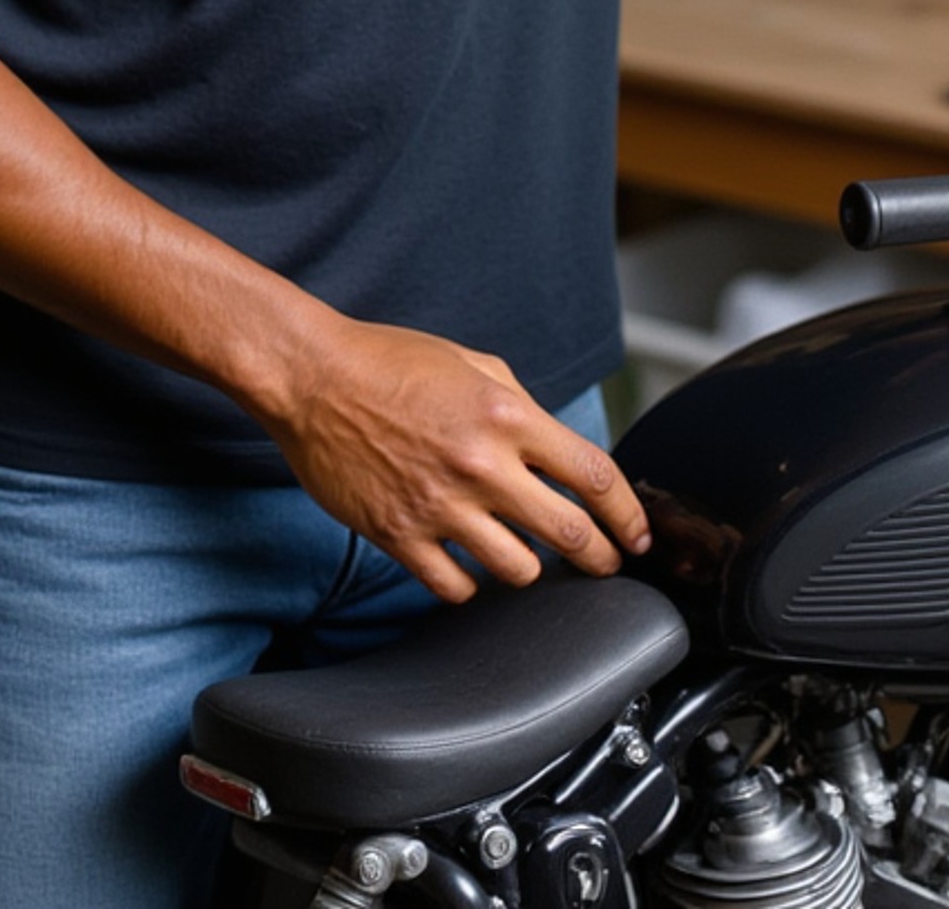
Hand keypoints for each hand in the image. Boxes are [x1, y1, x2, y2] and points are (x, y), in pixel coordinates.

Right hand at [260, 316, 651, 603]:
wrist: (312, 376)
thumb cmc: (389, 361)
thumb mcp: (471, 362)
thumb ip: (520, 406)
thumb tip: (556, 450)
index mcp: (506, 414)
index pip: (594, 475)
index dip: (628, 514)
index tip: (636, 534)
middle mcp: (481, 463)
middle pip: (571, 533)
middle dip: (602, 557)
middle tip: (606, 564)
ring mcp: (441, 505)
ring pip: (518, 571)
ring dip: (531, 569)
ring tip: (526, 558)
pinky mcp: (401, 535)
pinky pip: (456, 587)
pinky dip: (469, 584)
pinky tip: (468, 568)